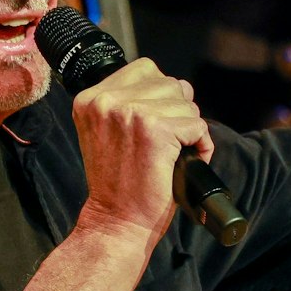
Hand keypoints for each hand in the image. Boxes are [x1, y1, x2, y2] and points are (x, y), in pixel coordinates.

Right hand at [73, 59, 213, 240]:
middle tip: (164, 144)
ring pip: (186, 103)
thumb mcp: (105, 132)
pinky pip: (197, 125)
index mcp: (90, 98)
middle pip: (169, 83)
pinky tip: (183, 162)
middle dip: (177, 112)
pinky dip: (200, 145)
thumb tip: (176, 86)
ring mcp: (130, 112)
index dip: (160, 96)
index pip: (145, 68)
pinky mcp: (155, 129)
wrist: (115, 221)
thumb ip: (126, 103)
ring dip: (188, 130)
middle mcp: (106, 100)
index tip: (154, 126)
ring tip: (172, 154)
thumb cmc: (117, 184)